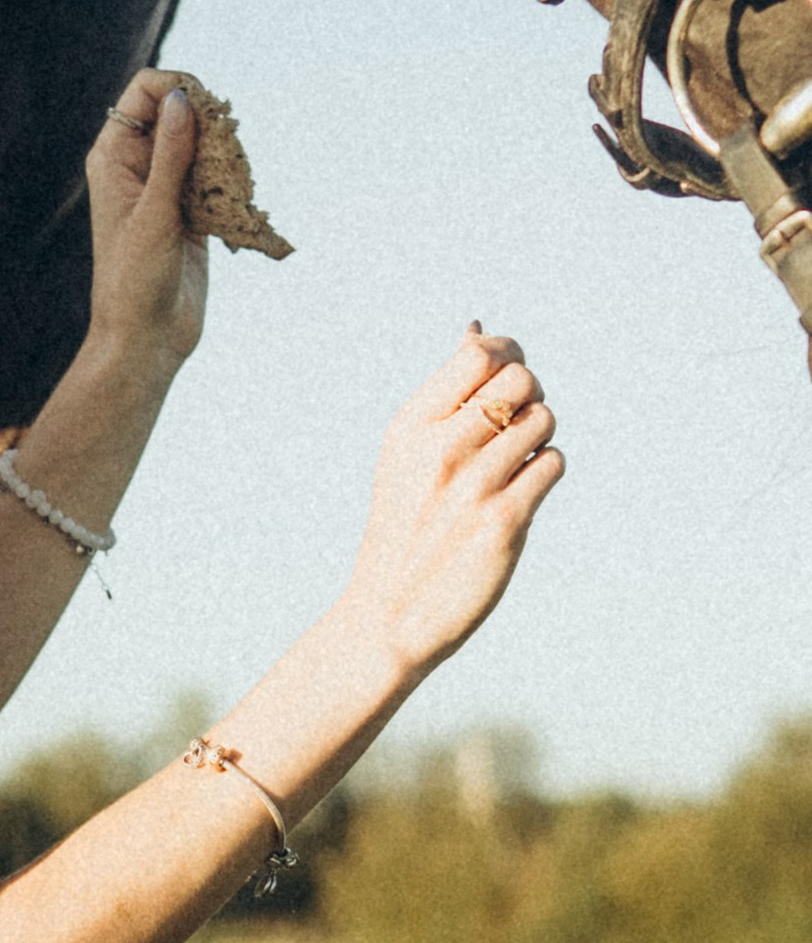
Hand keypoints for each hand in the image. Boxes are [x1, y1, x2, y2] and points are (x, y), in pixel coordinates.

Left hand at [84, 71, 208, 377]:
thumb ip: (170, 154)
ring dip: (227, 157)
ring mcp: (167, 187)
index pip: (145, 91)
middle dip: (211, 123)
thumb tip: (181, 99)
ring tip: (231, 188)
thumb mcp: (154, 213)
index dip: (178, 89)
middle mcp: (139, 165)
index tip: (207, 112)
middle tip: (226, 156)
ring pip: (205, 145)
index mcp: (114, 156)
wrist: (146, 339)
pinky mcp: (192, 211)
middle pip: (181, 112)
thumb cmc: (135, 280)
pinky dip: (234, 185)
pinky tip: (239, 206)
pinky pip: (218, 179)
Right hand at [335, 327, 564, 678]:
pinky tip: (524, 488)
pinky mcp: (504, 523)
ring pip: (543, 420)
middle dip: (530, 394)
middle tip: (517, 422)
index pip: (476, 354)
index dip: (506, 352)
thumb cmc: (405, 524)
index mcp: (410, 426)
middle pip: (520, 380)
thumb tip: (477, 329)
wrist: (391, 612)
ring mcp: (472, 487)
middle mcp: (439, 450)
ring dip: (541, 435)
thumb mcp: (405, 452)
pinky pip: (552, 465)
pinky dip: (546, 471)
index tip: (507, 374)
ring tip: (519, 459)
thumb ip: (443, 394)